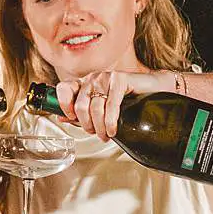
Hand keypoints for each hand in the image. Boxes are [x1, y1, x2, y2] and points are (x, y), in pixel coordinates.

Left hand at [53, 69, 180, 138]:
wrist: (152, 90)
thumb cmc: (125, 101)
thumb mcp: (99, 109)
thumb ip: (79, 113)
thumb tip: (60, 117)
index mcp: (84, 84)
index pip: (63, 89)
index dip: (64, 105)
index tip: (73, 119)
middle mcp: (92, 78)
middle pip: (80, 105)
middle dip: (87, 125)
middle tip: (96, 133)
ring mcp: (106, 77)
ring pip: (95, 108)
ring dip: (100, 128)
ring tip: (106, 136)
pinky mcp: (120, 79)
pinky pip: (110, 105)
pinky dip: (110, 122)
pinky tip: (113, 130)